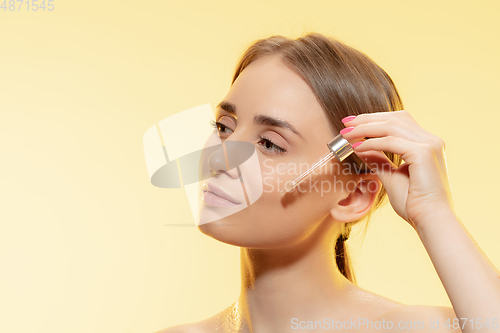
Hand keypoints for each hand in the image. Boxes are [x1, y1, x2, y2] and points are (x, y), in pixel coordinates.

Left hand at [341, 110, 453, 229]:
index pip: (398, 121)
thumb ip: (378, 160)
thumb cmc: (414, 204)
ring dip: (365, 128)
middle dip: (367, 118)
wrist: (430, 220)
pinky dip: (371, 143)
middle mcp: (431, 140)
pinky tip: (356, 147)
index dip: (374, 119)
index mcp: (427, 144)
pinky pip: (391, 142)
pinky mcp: (423, 153)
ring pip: (391, 126)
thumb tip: (361, 147)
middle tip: (345, 123)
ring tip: (346, 134)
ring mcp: (429, 144)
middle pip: (395, 118)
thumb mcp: (391, 176)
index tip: (351, 123)